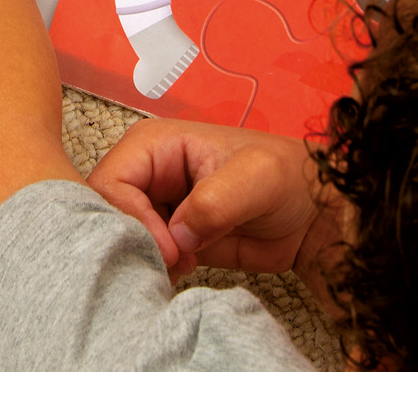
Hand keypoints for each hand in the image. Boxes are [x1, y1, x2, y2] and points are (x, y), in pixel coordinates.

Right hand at [88, 118, 346, 300]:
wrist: (310, 215)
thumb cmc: (285, 177)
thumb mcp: (255, 178)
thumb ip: (214, 202)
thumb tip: (175, 236)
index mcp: (155, 144)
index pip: (112, 180)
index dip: (130, 217)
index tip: (168, 247)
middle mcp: (148, 173)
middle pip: (107, 211)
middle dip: (131, 240)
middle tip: (171, 262)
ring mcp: (157, 207)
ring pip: (121, 236)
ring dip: (142, 258)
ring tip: (180, 268)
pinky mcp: (170, 238)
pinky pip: (143, 256)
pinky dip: (154, 270)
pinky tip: (182, 274)